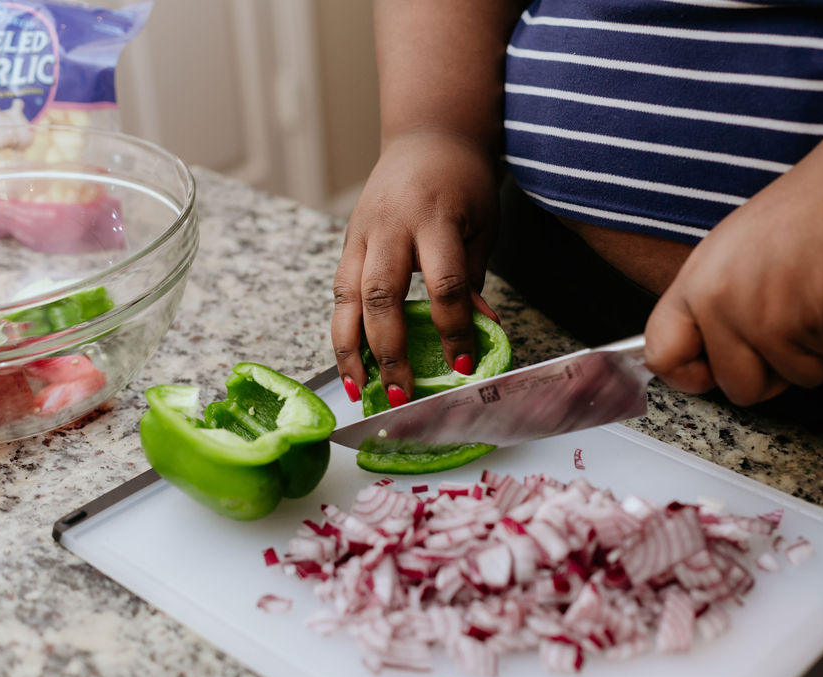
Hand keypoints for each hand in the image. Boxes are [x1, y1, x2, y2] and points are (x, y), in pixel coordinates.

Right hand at [331, 129, 499, 405]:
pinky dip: (343, 331)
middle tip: (402, 393)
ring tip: (360, 391)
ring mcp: (362, 233)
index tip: (463, 365)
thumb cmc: (463, 182)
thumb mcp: (482, 226)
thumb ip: (473, 278)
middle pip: (382, 295)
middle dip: (390, 350)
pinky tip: (351, 364)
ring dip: (351, 350)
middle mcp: (391, 227)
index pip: (444, 284)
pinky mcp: (348, 242)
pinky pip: (339, 292)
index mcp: (435, 218)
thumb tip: (479, 332)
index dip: (454, 330)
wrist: (428, 136)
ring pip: (347, 298)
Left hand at [644, 160, 822, 404]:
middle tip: (795, 329)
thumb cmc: (799, 217)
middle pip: (741, 389)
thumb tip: (699, 361)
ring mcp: (776, 317)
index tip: (713, 370)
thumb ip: (709, 306)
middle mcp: (728, 306)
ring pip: (804, 378)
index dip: (689, 376)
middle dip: (774, 374)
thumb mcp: (727, 254)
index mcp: (698, 287)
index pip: (662, 356)